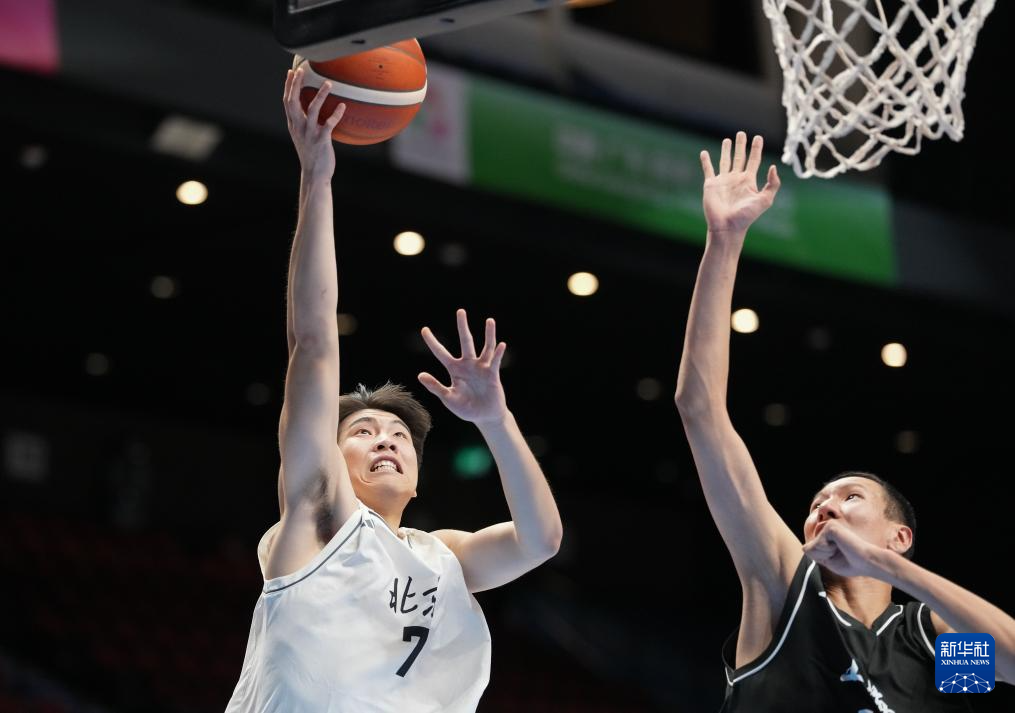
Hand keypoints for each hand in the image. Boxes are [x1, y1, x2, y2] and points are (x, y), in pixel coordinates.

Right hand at [283, 67, 345, 178]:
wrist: (314, 175)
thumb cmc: (312, 155)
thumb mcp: (304, 137)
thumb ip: (305, 123)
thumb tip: (313, 110)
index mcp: (293, 125)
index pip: (287, 101)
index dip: (288, 86)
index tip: (291, 71)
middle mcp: (298, 127)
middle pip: (293, 101)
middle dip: (296, 84)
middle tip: (302, 69)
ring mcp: (309, 133)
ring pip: (312, 109)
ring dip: (320, 95)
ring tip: (328, 83)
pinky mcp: (321, 140)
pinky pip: (329, 124)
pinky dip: (336, 114)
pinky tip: (343, 106)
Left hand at [418, 309, 508, 424]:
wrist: (484, 416)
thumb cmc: (465, 408)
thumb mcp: (448, 398)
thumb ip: (435, 386)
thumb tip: (420, 375)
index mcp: (454, 369)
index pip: (441, 353)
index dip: (433, 342)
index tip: (424, 329)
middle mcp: (468, 364)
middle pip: (466, 341)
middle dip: (462, 326)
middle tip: (460, 311)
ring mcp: (481, 368)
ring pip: (485, 347)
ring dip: (488, 334)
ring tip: (490, 321)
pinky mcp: (492, 374)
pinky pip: (495, 361)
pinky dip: (498, 353)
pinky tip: (501, 345)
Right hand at [700, 131, 779, 234]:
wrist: (727, 227)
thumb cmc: (746, 216)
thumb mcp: (765, 200)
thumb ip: (772, 184)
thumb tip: (773, 166)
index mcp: (749, 181)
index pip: (754, 160)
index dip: (756, 149)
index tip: (758, 137)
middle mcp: (736, 179)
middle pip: (739, 158)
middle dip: (741, 146)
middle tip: (741, 133)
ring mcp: (723, 181)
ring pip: (724, 161)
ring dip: (726, 150)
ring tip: (727, 139)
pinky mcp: (711, 185)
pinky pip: (708, 170)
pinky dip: (706, 161)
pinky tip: (704, 153)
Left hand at [802, 521, 882, 578]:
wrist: (868, 562)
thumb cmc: (852, 563)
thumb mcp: (829, 560)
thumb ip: (815, 553)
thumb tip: (804, 548)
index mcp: (828, 536)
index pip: (809, 551)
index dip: (821, 559)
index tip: (838, 558)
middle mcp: (827, 528)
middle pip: (808, 549)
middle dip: (821, 557)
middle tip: (839, 554)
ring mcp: (828, 525)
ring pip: (811, 548)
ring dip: (824, 554)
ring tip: (841, 550)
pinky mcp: (830, 526)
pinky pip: (816, 545)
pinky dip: (827, 551)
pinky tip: (840, 547)